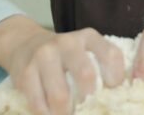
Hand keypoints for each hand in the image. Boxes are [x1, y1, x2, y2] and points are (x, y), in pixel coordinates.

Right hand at [0, 17, 124, 114]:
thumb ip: (100, 68)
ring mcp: (44, 56)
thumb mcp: (84, 52)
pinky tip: (51, 113)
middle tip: (89, 110)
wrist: (25, 44)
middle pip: (86, 75)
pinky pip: (39, 104)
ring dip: (66, 113)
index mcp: (88, 37)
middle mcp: (67, 43)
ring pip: (60, 96)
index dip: (116, 77)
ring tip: (68, 114)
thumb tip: (118, 99)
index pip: (111, 54)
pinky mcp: (25, 72)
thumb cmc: (64, 56)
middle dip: (89, 101)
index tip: (113, 91)